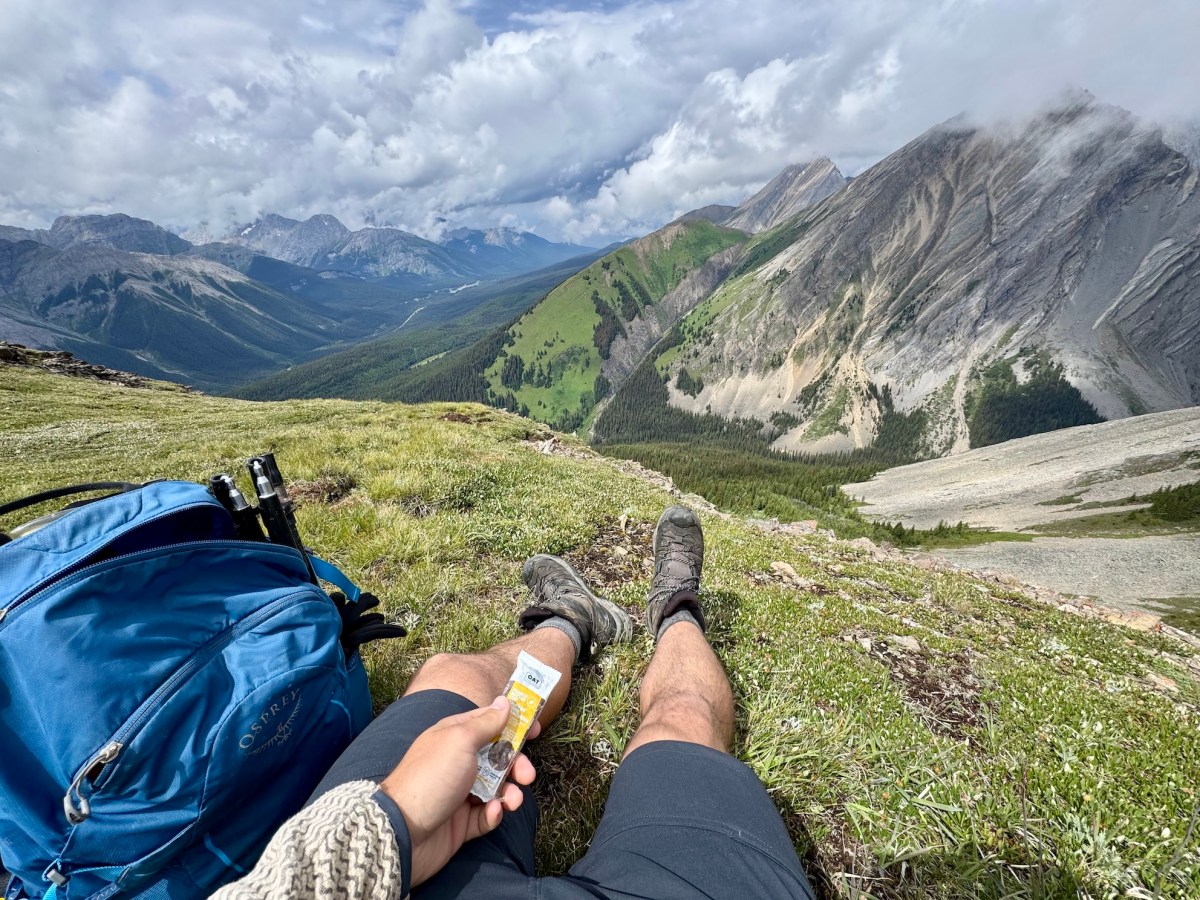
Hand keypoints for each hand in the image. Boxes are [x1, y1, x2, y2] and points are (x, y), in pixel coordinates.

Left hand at [380, 696, 538, 886]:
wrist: (402, 831)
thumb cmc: (431, 777)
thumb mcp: (460, 740)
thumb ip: (486, 722)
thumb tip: (504, 702)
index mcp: (454, 736)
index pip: (489, 722)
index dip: (513, 724)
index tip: (536, 728)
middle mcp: (457, 762)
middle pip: (497, 758)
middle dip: (516, 764)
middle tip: (527, 774)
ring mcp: (458, 793)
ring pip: (495, 788)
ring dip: (510, 792)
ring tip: (513, 800)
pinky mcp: (460, 822)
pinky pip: (485, 815)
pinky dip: (493, 814)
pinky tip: (493, 812)